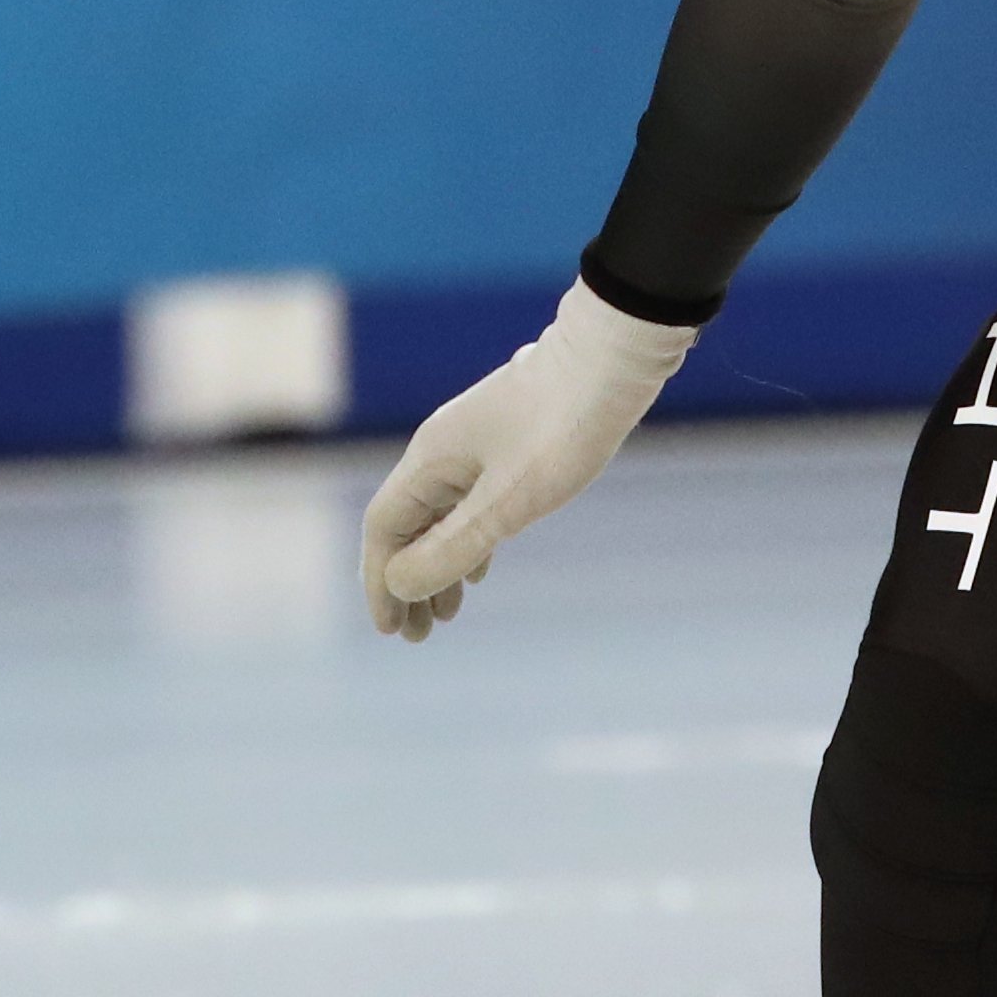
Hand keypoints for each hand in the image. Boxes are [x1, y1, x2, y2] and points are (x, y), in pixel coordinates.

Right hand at [359, 280, 697, 638]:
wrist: (614, 359)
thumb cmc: (564, 427)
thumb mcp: (511, 501)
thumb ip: (453, 546)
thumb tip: (400, 585)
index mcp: (430, 461)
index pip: (384, 532)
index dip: (382, 584)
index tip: (392, 632)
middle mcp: (441, 451)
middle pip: (406, 528)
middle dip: (408, 584)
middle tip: (418, 638)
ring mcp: (474, 446)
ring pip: (440, 517)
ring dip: (439, 566)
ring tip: (447, 616)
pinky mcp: (508, 443)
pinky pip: (469, 502)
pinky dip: (468, 540)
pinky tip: (481, 567)